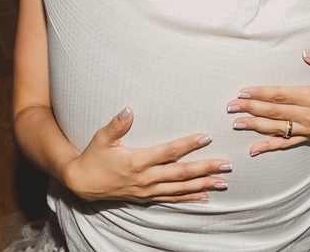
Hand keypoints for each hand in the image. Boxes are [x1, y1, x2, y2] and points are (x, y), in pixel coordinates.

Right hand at [62, 107, 231, 202]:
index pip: (168, 152)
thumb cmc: (94, 157)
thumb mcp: (101, 138)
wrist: (83, 183)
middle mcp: (145, 178)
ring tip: (222, 181)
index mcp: (137, 161)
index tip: (206, 137)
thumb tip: (128, 109)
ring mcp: (148, 190)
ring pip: (180, 188)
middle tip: (226, 164)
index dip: (188, 144)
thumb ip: (116, 125)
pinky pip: (172, 198)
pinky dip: (189, 197)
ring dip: (202, 184)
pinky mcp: (147, 197)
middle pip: (181, 173)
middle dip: (205, 168)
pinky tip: (204, 195)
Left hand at [228, 50, 309, 155]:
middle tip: (231, 106)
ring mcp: (308, 129)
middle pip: (274, 112)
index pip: (281, 95)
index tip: (244, 92)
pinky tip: (254, 149)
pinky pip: (287, 144)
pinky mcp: (309, 138)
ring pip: (277, 128)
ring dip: (255, 126)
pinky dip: (270, 147)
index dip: (261, 94)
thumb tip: (305, 53)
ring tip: (236, 123)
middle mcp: (309, 115)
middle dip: (251, 109)